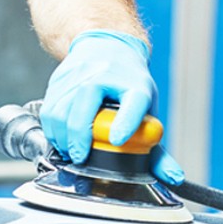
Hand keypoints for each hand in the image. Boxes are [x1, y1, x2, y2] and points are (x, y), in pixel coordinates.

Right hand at [39, 29, 184, 184]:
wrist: (107, 47)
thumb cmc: (129, 83)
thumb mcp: (147, 109)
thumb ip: (157, 149)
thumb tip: (173, 177)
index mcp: (135, 87)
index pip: (134, 103)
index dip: (126, 122)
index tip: (118, 139)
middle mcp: (106, 77)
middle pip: (86, 106)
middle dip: (80, 138)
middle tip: (82, 158)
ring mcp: (79, 76)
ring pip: (61, 111)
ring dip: (63, 138)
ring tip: (72, 151)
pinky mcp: (59, 79)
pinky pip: (49, 111)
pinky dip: (52, 131)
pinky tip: (61, 139)